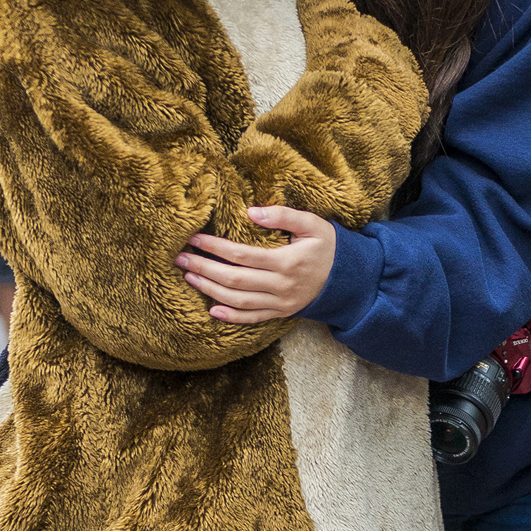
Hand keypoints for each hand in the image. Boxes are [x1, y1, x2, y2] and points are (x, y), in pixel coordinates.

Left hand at [176, 205, 336, 324]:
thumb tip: (251, 211)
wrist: (351, 280)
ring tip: (189, 277)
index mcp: (286, 262)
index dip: (215, 247)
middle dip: (204, 269)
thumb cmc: (330, 247)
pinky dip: (231, 318)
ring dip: (210, 290)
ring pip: (238, 301)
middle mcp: (281, 286)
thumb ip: (284, 215)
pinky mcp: (281, 313)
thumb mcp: (313, 224)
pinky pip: (252, 319)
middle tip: (180, 259)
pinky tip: (212, 311)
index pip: (242, 255)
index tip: (194, 238)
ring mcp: (280, 303)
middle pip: (234, 279)